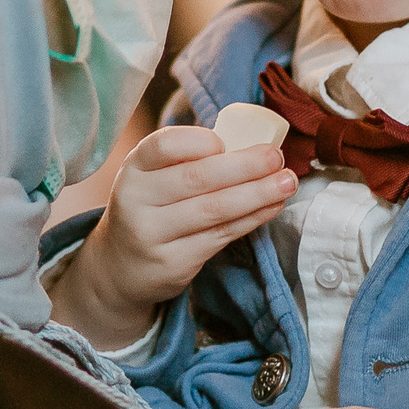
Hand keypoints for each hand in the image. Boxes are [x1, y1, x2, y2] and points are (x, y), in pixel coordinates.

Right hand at [51, 124, 296, 348]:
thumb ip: (189, 162)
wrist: (120, 266)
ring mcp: (153, 234)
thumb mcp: (154, 179)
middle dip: (245, 165)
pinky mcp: (173, 263)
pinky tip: (272, 206)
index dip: (199, 142)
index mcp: (134, 168)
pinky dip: (253, 218)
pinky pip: (222, 235)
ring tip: (287, 182)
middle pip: (197, 178)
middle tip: (277, 157)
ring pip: (215, 209)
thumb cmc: (151, 209)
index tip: (226, 142)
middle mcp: (137, 200)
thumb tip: (254, 144)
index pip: (164, 145)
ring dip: (258, 194)